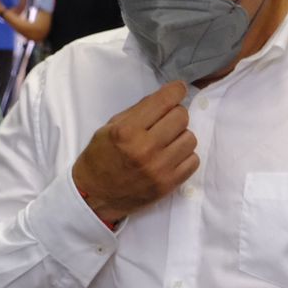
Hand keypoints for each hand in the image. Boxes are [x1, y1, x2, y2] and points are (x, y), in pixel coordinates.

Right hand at [71, 81, 197, 224]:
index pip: (165, 101)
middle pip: (182, 117)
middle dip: (174, 115)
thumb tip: (169, 94)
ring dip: (180, 137)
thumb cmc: (100, 158)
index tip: (178, 90)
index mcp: (127, 131)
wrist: (93, 197)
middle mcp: (145, 149)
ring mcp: (159, 168)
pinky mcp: (169, 184)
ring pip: (191, 138)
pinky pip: (193, 160)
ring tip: (166, 143)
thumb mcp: (110, 127)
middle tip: (163, 122)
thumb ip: (139, 110)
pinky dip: (184, 156)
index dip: (176, 91)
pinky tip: (170, 157)